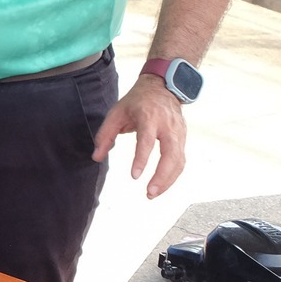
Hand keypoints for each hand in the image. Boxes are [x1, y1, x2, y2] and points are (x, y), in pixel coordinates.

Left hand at [92, 74, 187, 196]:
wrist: (163, 87)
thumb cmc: (136, 101)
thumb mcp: (116, 112)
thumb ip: (105, 134)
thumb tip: (96, 157)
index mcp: (149, 116)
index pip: (147, 140)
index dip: (141, 159)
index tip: (135, 175)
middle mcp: (167, 125)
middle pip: (171, 154)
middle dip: (162, 176)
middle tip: (149, 192)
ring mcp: (179, 132)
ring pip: (179, 161)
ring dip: (168, 180)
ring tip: (152, 193)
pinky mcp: (184, 138)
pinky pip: (181, 160)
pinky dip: (173, 175)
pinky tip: (161, 185)